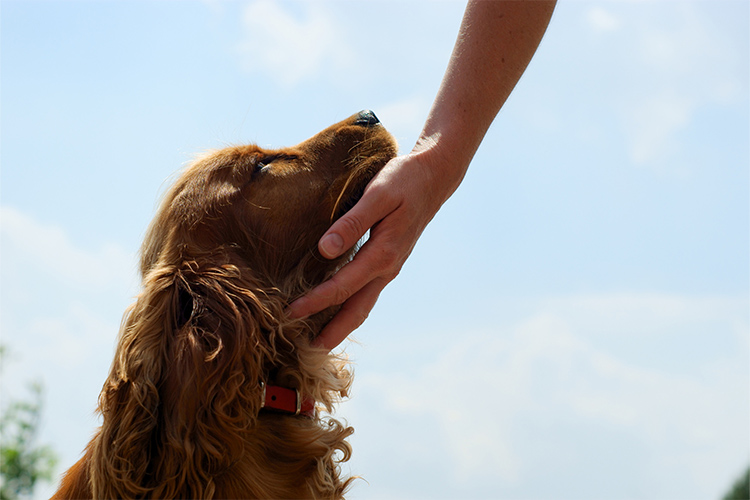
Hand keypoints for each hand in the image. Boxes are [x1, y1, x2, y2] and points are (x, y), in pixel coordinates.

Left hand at [288, 149, 456, 350]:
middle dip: (331, 333)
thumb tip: (324, 250)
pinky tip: (335, 306)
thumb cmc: (403, 181)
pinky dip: (349, 305)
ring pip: (363, 305)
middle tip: (306, 351)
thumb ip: (351, 223)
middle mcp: (387, 268)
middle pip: (356, 311)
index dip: (314, 303)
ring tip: (318, 338)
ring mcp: (389, 267)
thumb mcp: (378, 194)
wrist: (433, 177)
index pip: (341, 288)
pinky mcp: (387, 261)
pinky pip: (365, 291)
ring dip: (341, 324)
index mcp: (382, 254)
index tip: (289, 314)